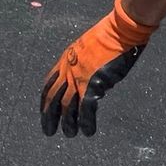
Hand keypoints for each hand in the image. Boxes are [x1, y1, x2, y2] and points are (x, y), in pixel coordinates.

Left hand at [41, 0, 157, 137]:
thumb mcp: (88, 47)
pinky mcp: (93, 84)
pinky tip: (88, 132)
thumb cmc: (110, 35)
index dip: (45, 101)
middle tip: (48, 131)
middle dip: (50, 117)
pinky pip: (86, 109)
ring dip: (68, 124)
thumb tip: (90, 81)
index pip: (48, 85)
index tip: (45, 112)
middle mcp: (68, 71)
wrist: (120, 30)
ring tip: (70, 134)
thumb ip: (83, 64)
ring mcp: (80, 78)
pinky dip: (86, 122)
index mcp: (65, 60)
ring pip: (67, 107)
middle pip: (53, 99)